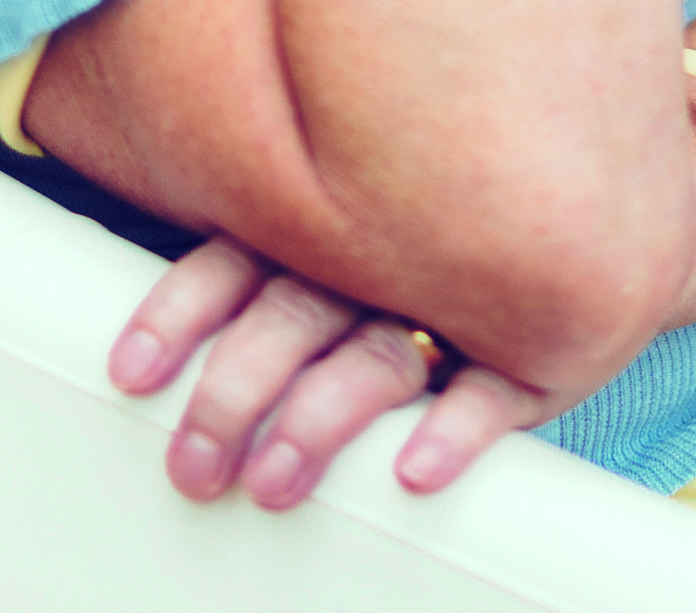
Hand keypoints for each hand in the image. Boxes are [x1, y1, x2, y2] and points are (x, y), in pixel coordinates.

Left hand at [108, 235, 572, 507]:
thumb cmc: (415, 258)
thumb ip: (255, 275)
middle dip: (236, 389)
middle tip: (194, 466)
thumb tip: (137, 343)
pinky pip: (492, 390)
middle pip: (295, 314)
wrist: (563, 215)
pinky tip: (415, 469)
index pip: (239, 259)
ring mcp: (456, 304)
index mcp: (323, 232)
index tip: (131, 372)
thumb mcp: (331, 244)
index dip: (181, 311)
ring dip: (323, 417)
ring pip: (378, 356)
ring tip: (275, 480)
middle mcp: (381, 264)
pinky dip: (455, 429)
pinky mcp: (528, 353)